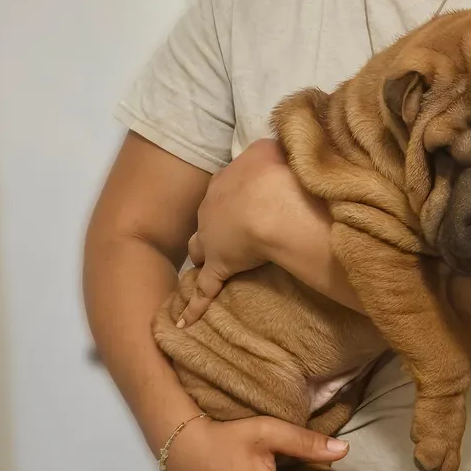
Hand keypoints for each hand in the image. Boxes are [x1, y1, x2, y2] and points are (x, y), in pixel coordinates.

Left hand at [179, 139, 307, 326]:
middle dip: (212, 225)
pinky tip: (187, 320)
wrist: (270, 201)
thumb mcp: (276, 149)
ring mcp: (212, 238)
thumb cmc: (277, 172)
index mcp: (228, 179)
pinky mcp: (217, 267)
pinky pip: (204, 290)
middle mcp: (213, 207)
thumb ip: (276, 150)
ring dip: (201, 255)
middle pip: (207, 218)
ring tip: (204, 265)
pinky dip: (195, 305)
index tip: (241, 201)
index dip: (232, 197)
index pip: (224, 188)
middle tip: (224, 232)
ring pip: (199, 248)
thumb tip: (282, 149)